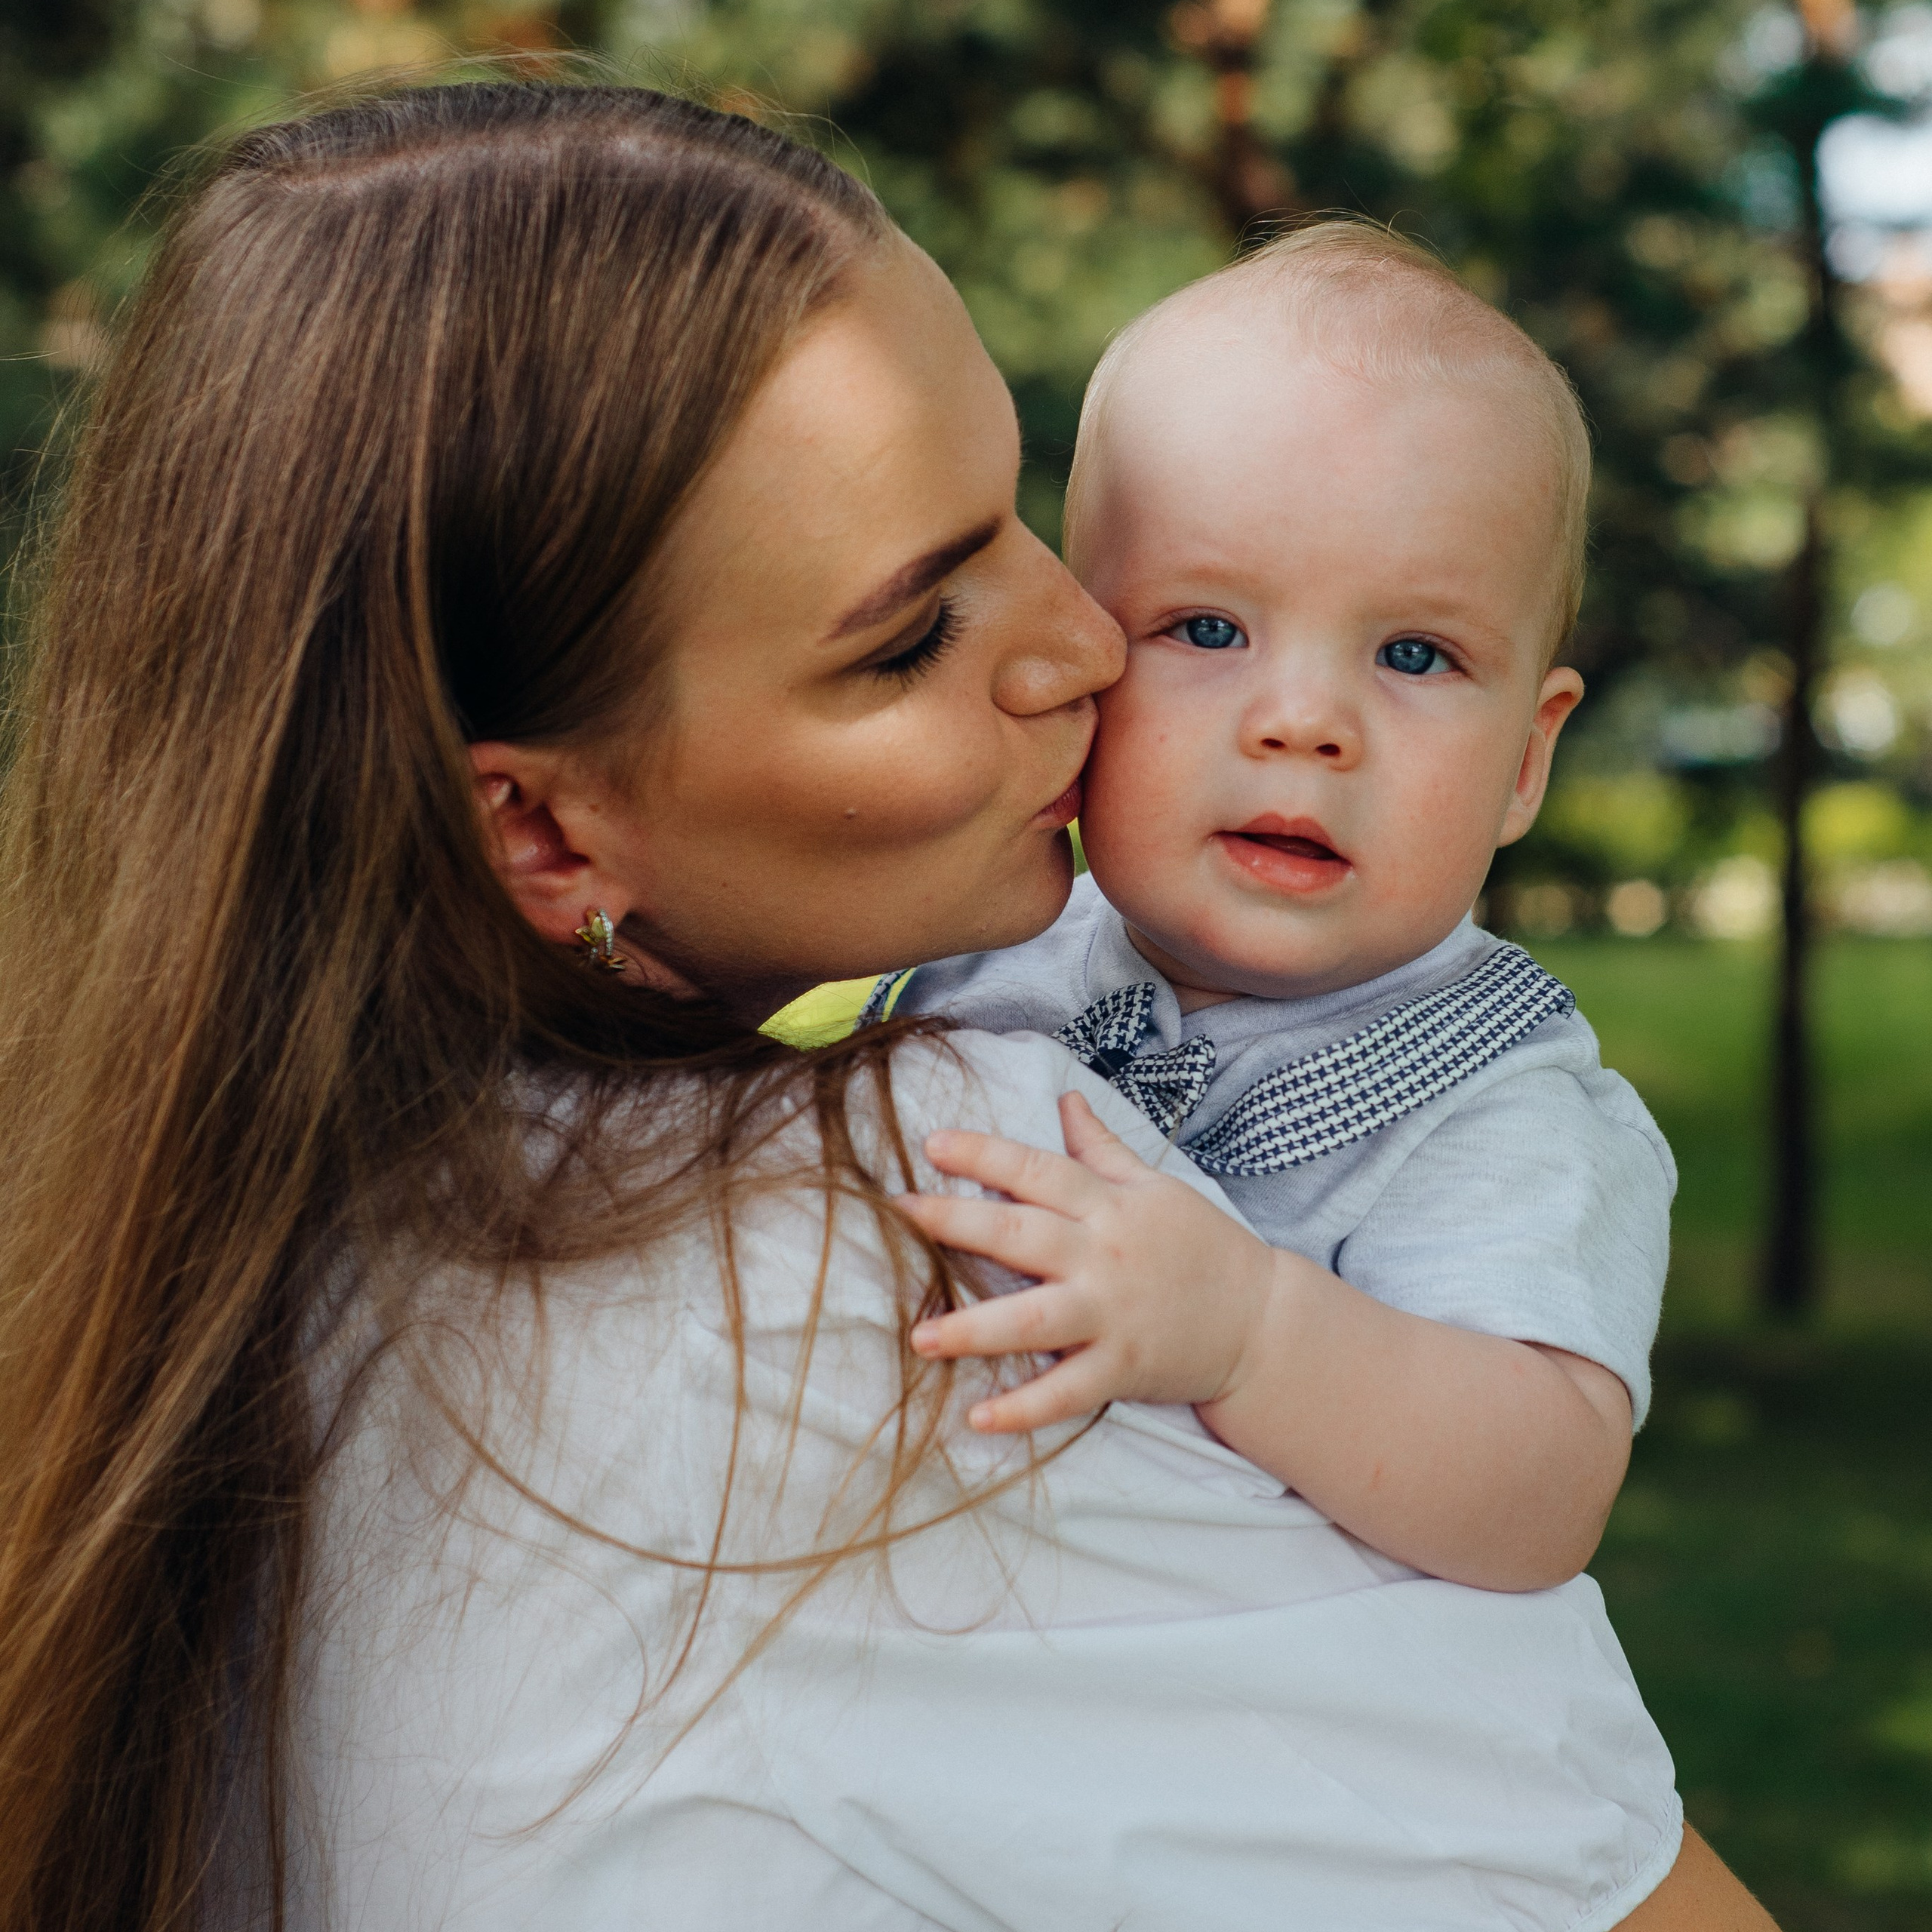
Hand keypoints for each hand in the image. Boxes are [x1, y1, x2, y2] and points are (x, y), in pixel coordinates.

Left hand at [895, 1090, 1281, 1431]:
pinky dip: (1024, 1408)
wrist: (1262, 1320)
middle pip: (1022, 1236)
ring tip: (919, 1336)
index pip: (1038, 1171)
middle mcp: (1105, 1257)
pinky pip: (1066, 1392)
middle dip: (957, 1223)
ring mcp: (1112, 1316)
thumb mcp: (1155, 1186)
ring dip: (974, 1329)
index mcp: (1110, 1206)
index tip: (933, 1144)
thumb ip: (1102, 1148)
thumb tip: (1065, 1100)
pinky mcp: (1122, 1369)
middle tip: (899, 1215)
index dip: (985, 1155)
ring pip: (1034, 1320)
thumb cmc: (1203, 1247)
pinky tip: (977, 1416)